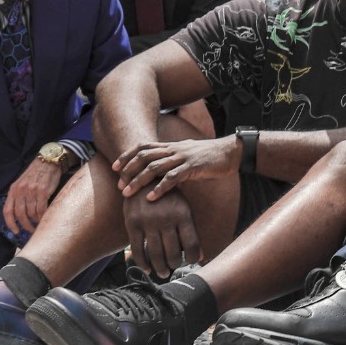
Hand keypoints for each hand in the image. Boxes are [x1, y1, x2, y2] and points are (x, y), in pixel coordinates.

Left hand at [2, 157, 64, 235]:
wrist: (48, 162)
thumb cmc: (35, 174)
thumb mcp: (21, 183)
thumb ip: (18, 196)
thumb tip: (19, 215)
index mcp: (13, 189)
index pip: (8, 211)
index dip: (10, 224)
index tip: (16, 232)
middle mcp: (21, 191)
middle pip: (20, 214)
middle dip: (25, 225)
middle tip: (30, 230)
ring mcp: (32, 191)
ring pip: (31, 213)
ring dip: (35, 221)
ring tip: (39, 223)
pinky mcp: (43, 191)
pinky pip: (41, 209)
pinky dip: (42, 216)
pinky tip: (44, 218)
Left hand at [117, 136, 238, 199]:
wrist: (230, 152)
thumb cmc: (209, 157)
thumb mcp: (186, 155)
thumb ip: (172, 160)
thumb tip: (160, 171)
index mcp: (171, 146)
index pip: (143, 147)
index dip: (127, 156)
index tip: (115, 167)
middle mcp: (173, 149)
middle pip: (144, 156)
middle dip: (128, 170)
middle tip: (119, 185)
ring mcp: (182, 157)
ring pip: (154, 167)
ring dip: (139, 181)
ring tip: (128, 193)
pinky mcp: (193, 167)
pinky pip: (173, 177)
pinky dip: (160, 188)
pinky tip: (152, 198)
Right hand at [124, 188, 199, 277]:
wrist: (143, 177)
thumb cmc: (168, 197)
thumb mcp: (183, 208)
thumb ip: (191, 231)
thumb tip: (200, 256)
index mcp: (183, 214)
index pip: (192, 245)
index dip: (193, 258)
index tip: (191, 262)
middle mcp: (166, 219)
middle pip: (174, 253)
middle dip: (175, 265)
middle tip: (174, 267)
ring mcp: (148, 222)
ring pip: (156, 255)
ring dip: (160, 269)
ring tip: (163, 273)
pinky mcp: (132, 224)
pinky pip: (138, 250)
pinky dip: (142, 263)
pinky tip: (147, 270)